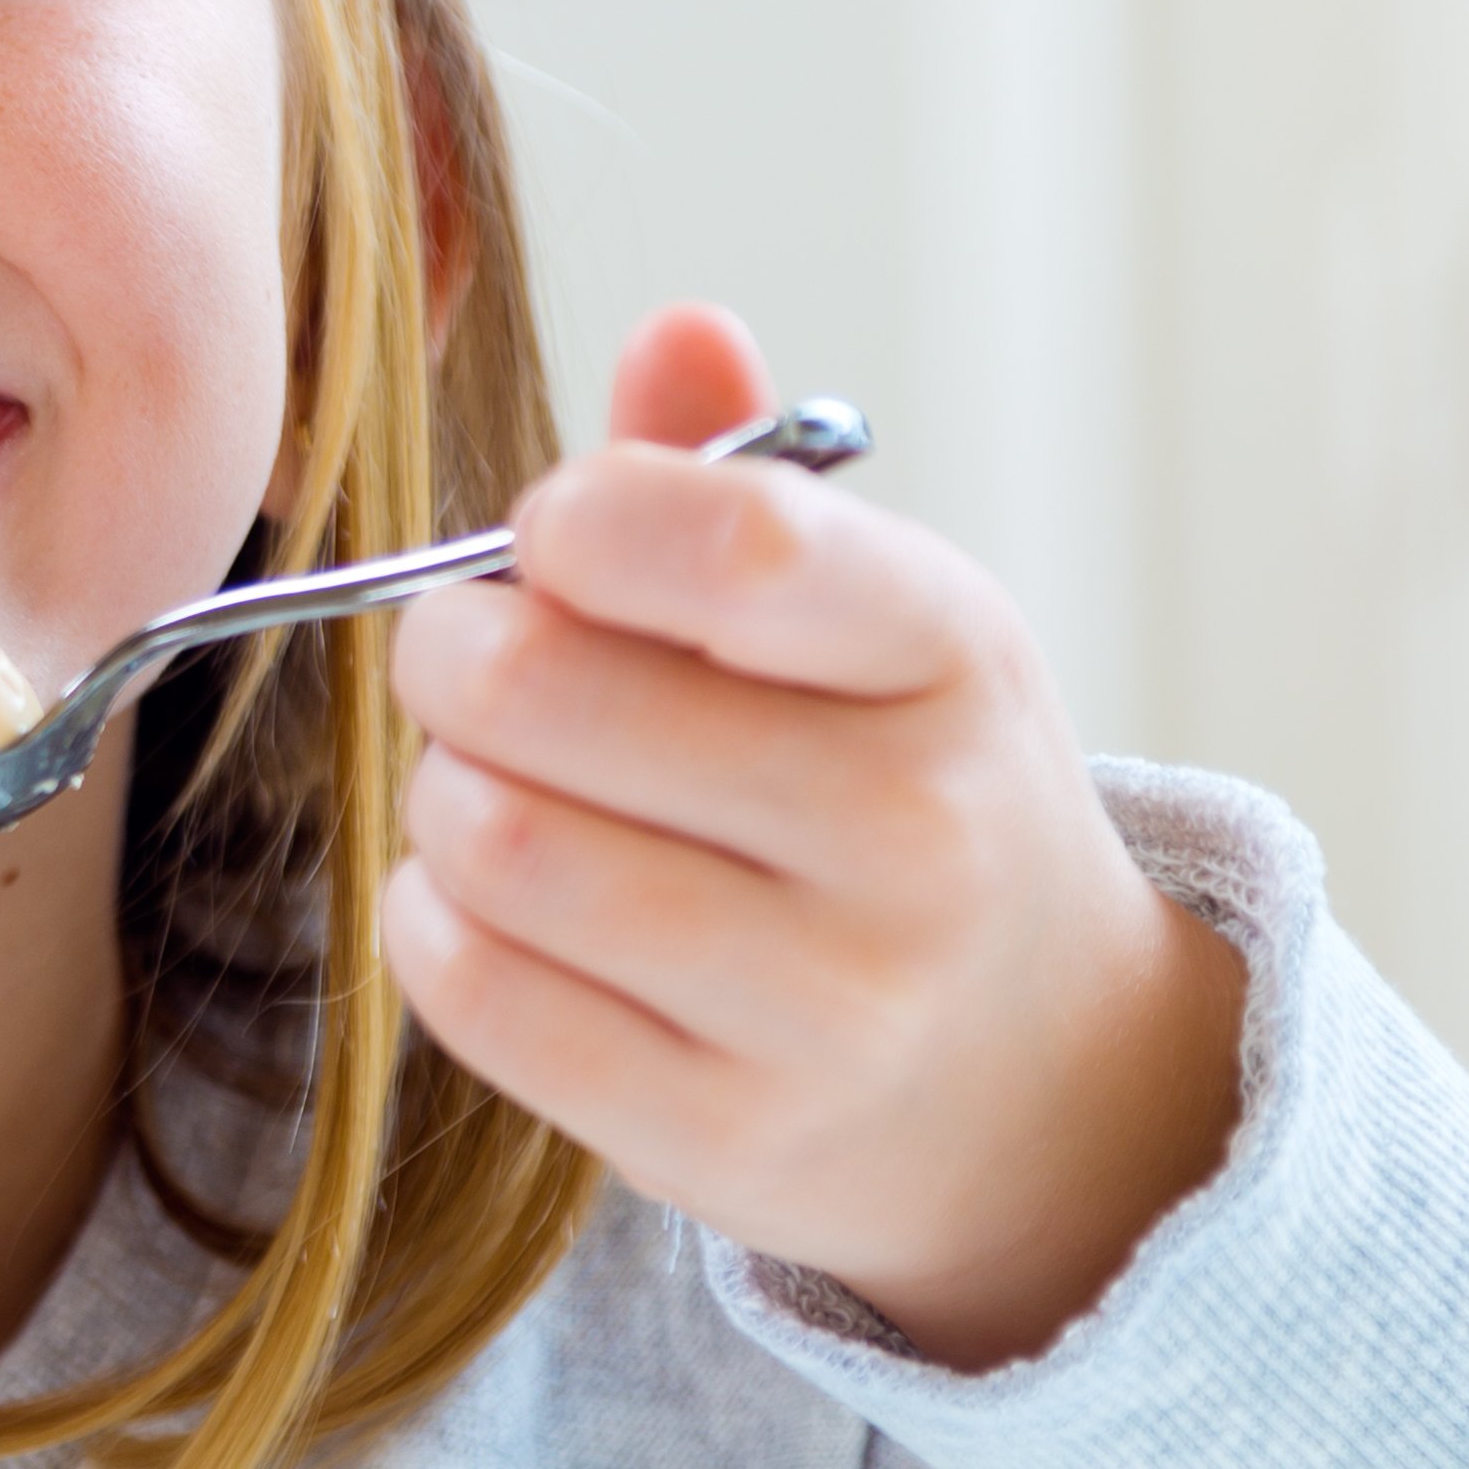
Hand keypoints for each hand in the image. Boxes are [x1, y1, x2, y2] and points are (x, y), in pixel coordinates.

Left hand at [385, 304, 1243, 1369]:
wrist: (1036, 1084)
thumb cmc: (907, 797)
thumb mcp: (881, 626)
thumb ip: (746, 487)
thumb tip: (681, 331)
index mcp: (949, 658)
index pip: (740, 546)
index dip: (578, 519)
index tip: (547, 537)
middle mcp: (912, 836)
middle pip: (545, 694)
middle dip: (451, 654)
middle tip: (463, 657)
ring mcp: (827, 1005)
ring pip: (498, 845)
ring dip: (440, 795)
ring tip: (489, 783)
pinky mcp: (726, 1137)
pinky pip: (480, 995)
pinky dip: (433, 925)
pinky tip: (483, 900)